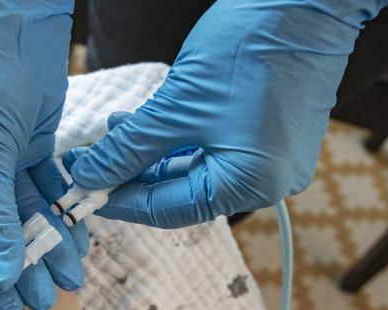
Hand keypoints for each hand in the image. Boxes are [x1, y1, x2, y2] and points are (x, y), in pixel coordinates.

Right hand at [0, 0, 86, 309]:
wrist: (11, 35)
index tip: (9, 305)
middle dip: (23, 267)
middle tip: (47, 299)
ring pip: (26, 219)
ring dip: (49, 247)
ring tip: (73, 275)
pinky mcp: (31, 154)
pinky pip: (48, 196)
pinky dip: (62, 215)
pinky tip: (79, 238)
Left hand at [65, 0, 387, 227]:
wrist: (305, 2)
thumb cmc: (247, 51)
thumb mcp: (174, 108)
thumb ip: (129, 149)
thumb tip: (89, 176)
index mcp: (250, 185)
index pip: (168, 210)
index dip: (119, 201)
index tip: (81, 190)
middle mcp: (267, 183)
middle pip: (180, 194)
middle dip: (131, 176)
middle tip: (88, 164)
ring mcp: (271, 159)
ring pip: (193, 169)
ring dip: (148, 155)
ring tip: (109, 134)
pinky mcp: (268, 134)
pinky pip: (212, 149)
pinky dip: (174, 140)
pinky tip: (141, 122)